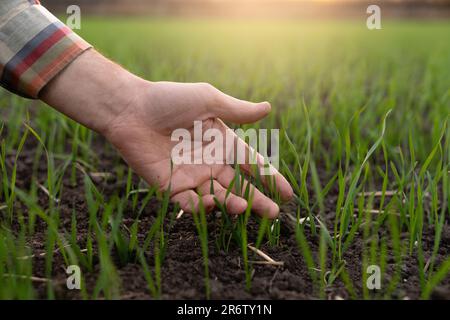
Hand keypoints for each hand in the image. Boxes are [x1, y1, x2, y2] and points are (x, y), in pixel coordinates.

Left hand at [41, 50, 292, 217]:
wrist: (130, 109)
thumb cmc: (169, 100)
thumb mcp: (208, 101)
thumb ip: (237, 110)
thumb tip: (268, 108)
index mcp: (221, 142)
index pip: (251, 163)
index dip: (270, 178)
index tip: (288, 194)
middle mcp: (209, 161)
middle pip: (238, 186)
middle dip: (257, 200)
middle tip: (273, 213)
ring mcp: (190, 175)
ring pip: (217, 197)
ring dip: (230, 204)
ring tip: (242, 208)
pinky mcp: (170, 186)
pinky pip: (188, 203)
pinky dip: (199, 208)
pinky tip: (208, 205)